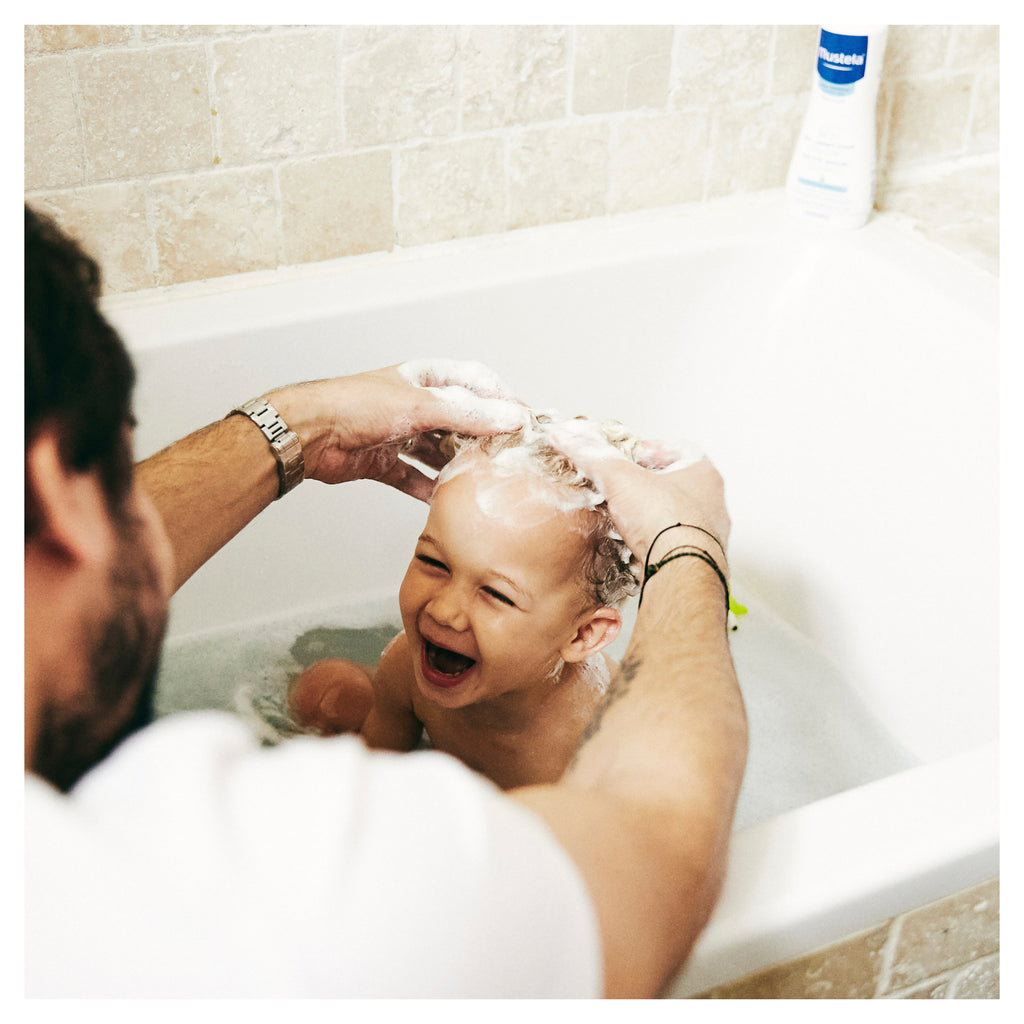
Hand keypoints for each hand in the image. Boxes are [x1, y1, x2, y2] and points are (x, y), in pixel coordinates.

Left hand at [268, 361, 526, 500]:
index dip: (502, 400)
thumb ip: (467, 413)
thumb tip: (511, 417)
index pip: (476, 383)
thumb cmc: (355, 405)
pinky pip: (415, 478)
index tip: (524, 423)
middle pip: (461, 421)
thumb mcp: (420, 405)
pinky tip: (447, 502)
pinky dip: (429, 490)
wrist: (306, 434)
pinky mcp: (384, 462)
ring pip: (439, 451)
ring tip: (482, 482)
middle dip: (483, 439)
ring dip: (458, 466)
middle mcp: (415, 404)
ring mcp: (400, 433)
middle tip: (508, 459)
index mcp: (426, 378)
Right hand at [547, 420, 729, 564]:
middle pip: (676, 483)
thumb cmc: (667, 523)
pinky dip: (655, 541)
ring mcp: (707, 533)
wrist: (680, 572)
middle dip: (648, 483)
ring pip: (677, 515)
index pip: (676, 448)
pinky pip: (674, 544)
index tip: (628, 455)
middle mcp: (711, 502)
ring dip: (652, 514)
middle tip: (625, 485)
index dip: (648, 448)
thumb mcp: (620, 479)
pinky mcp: (696, 559)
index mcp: (703, 473)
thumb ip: (594, 456)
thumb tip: (571, 437)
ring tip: (626, 516)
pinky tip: (636, 544)